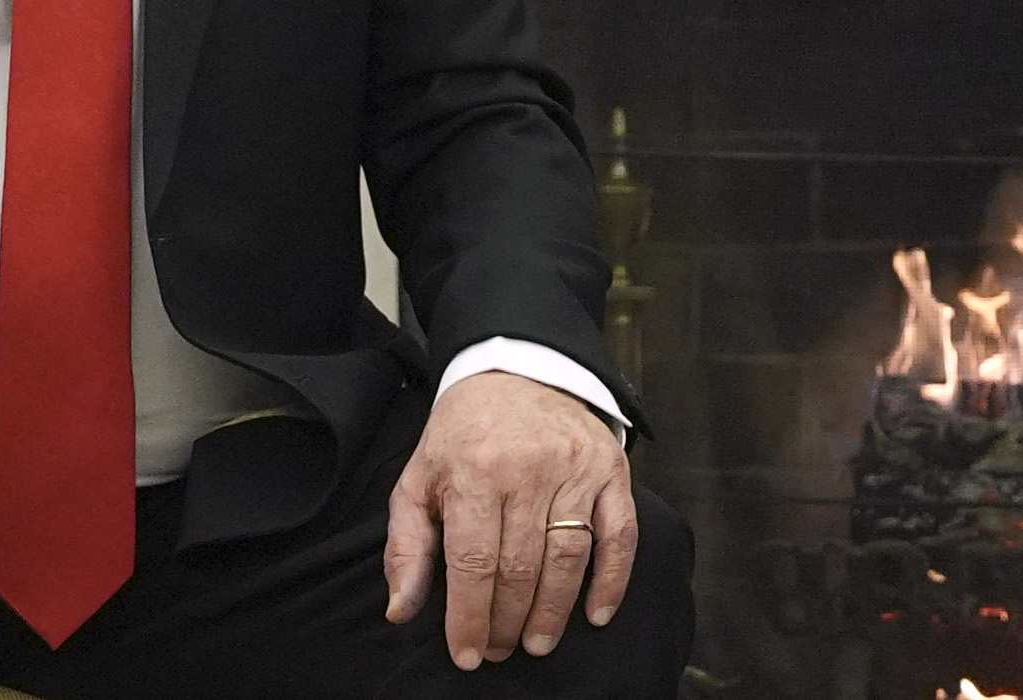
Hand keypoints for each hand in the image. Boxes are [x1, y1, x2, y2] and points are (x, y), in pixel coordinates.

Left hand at [384, 372, 637, 668]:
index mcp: (475, 473)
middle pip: (521, 567)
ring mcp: (575, 469)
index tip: (467, 654)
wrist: (517, 369)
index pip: (474, 563)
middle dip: (508, 621)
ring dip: (554, 611)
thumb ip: (407, 546)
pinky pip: (620, 532)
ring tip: (538, 643)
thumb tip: (402, 610)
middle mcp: (528, 470)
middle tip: (500, 650)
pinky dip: (613, 578)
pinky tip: (597, 613)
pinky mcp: (610, 469)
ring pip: (568, 556)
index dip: (470, 617)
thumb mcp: (418, 480)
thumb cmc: (462, 434)